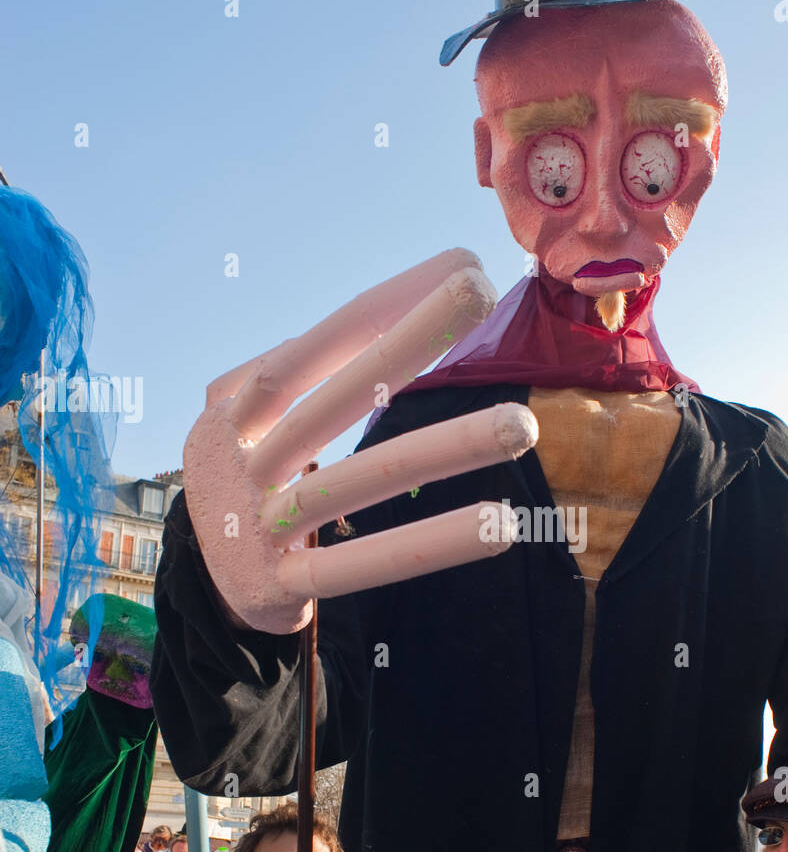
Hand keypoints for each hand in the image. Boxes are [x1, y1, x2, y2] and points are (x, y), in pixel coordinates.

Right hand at [183, 249, 538, 634]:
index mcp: (235, 410)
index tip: (461, 265)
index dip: (384, 306)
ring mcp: (262, 525)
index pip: (317, 347)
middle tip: (481, 290)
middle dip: (407, 340)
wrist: (201, 586)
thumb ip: (286, 369)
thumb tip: (361, 319)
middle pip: (335, 396)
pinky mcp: (282, 586)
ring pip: (361, 481)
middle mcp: (244, 459)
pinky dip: (427, 544)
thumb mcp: (239, 422)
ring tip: (522, 424)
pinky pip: (360, 565)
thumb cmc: (241, 484)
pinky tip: (497, 525)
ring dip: (443, 450)